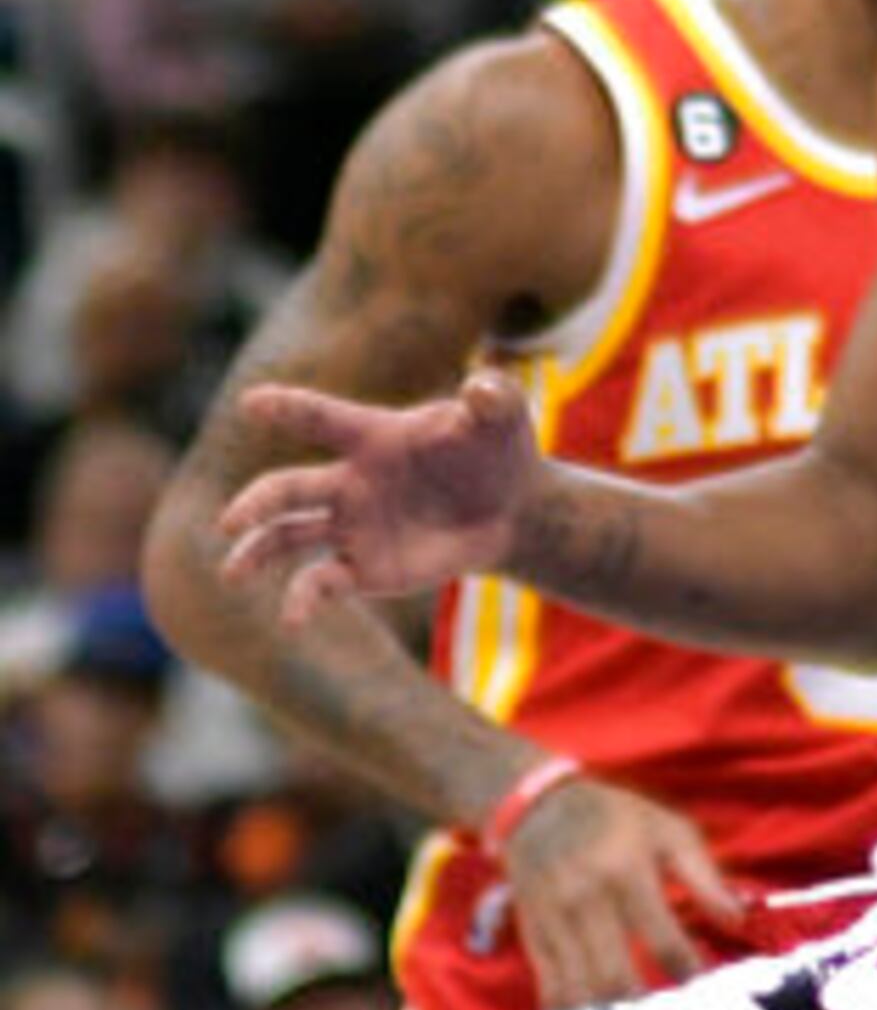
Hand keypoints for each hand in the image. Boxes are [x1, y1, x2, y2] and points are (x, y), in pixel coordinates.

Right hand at [223, 361, 543, 613]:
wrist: (512, 508)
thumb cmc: (499, 448)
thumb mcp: (505, 416)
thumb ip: (493, 397)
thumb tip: (479, 390)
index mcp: (375, 435)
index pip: (324, 418)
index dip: (289, 407)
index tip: (251, 402)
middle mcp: (351, 481)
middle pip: (290, 487)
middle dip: (258, 502)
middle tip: (231, 521)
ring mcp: (353, 527)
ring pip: (288, 536)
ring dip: (257, 552)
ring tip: (232, 571)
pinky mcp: (365, 569)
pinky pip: (322, 583)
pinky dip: (303, 600)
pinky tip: (293, 619)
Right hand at [498, 770, 754, 1009]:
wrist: (541, 809)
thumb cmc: (618, 820)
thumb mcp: (668, 831)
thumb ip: (704, 876)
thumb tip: (739, 919)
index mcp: (626, 869)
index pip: (661, 935)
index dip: (686, 970)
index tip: (705, 993)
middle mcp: (587, 899)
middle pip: (613, 975)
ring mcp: (555, 923)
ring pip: (580, 991)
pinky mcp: (534, 939)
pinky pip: (549, 990)